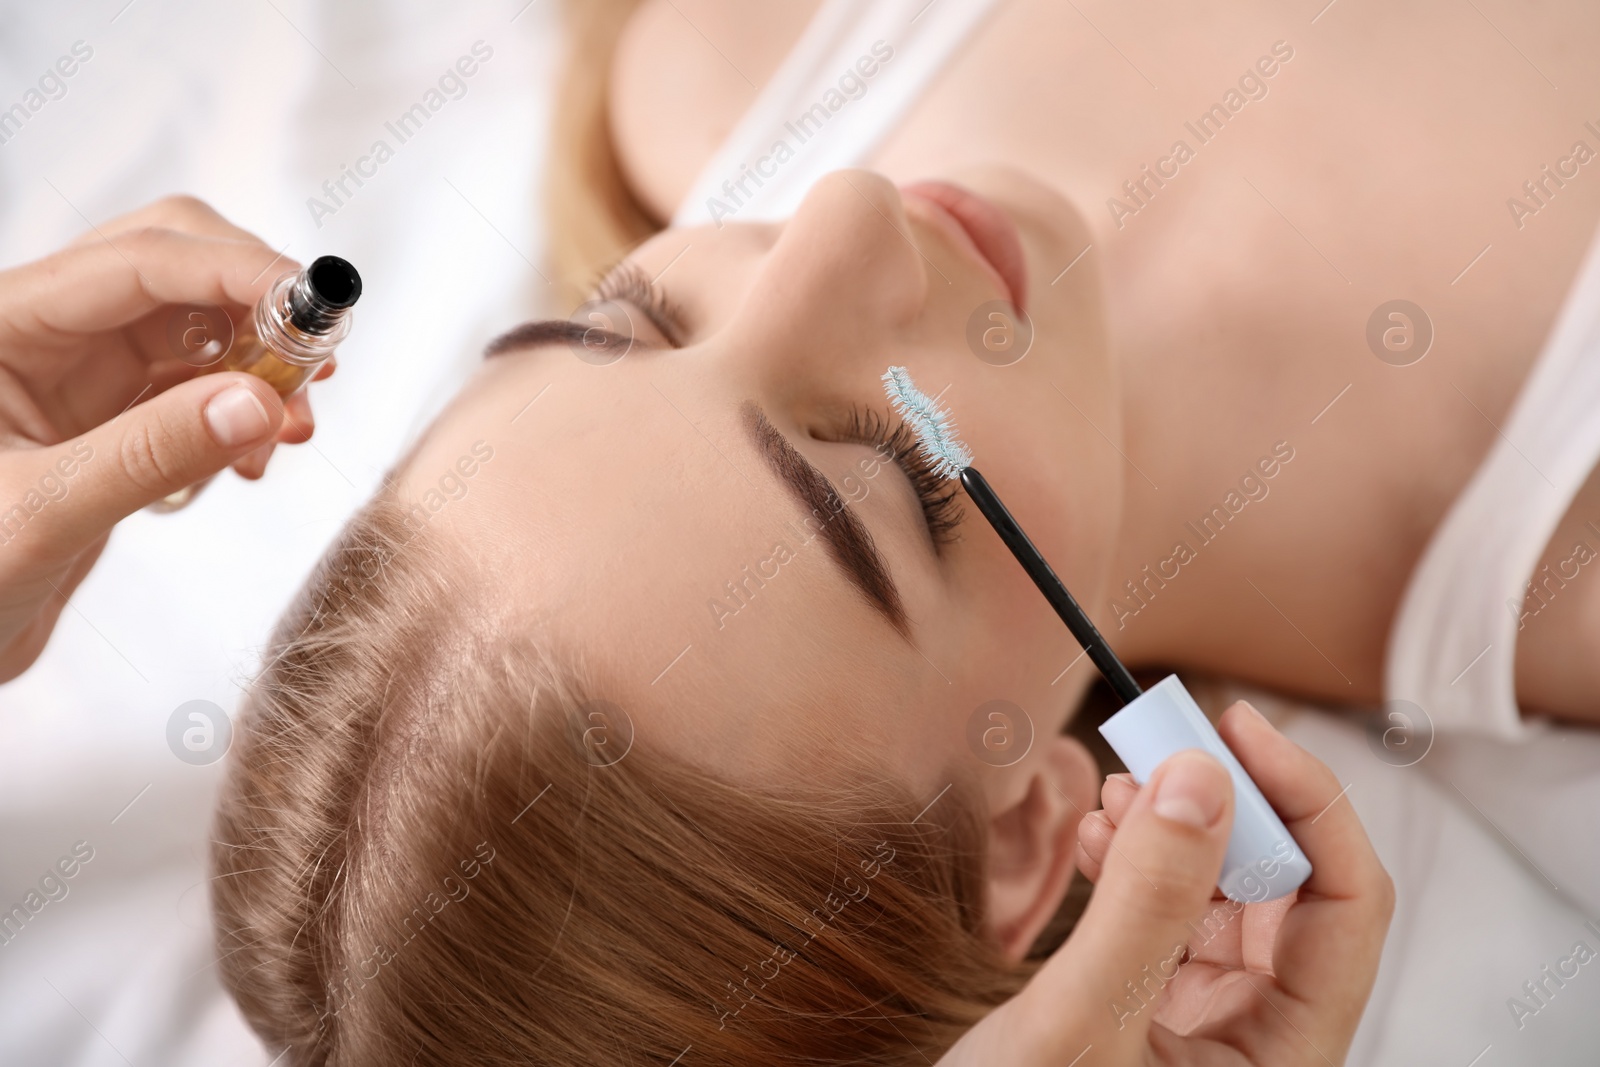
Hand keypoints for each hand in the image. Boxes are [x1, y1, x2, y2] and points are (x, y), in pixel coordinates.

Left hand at [0, 195, 329, 681]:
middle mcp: (45, 333)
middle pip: (176, 264)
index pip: (138, 259)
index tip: (313, 305)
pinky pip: (203, 387)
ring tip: (292, 427)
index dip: (234, 270)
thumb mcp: (41, 515)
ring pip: (202, 327)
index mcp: (3, 325)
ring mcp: (84, 375)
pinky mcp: (116, 422)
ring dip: (264, 365)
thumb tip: (260, 403)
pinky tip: (257, 455)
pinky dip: (248, 411)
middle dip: (256, 303)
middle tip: (316, 358)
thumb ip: (149, 454)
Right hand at [937, 701, 1392, 1065]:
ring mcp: (1209, 1030)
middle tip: (1162, 740)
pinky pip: (1171, 919)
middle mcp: (1260, 1043)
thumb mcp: (1080, 1021)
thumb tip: (1202, 779)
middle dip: (1228, 806)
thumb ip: (1147, 904)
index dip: (1307, 804)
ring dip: (1180, 829)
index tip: (1235, 728)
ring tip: (1119, 786)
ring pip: (1228, 898)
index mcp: (1281, 1062)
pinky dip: (1140, 863)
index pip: (1346, 906)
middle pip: (1290, 892)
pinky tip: (1099, 837)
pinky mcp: (1155, 1015)